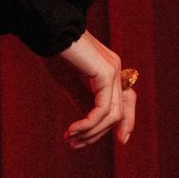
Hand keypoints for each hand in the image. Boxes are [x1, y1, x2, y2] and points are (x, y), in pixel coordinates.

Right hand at [45, 27, 136, 149]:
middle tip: (75, 145)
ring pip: (111, 115)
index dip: (128, 122)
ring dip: (90, 133)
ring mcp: (113, 71)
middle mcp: (116, 70)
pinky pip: (102, 110)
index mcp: (109, 70)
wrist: (50, 31)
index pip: (126, 102)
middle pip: (119, 113)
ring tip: (70, 139)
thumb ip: (83, 99)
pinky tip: (73, 130)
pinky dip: (88, 124)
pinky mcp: (106, 74)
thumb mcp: (70, 82)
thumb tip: (90, 123)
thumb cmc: (56, 53)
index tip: (122, 141)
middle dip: (98, 134)